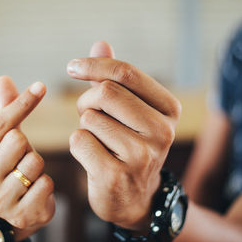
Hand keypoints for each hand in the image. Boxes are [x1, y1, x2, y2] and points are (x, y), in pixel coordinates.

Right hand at [0, 76, 54, 241]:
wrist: (12, 215)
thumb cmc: (6, 170)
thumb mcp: (1, 144)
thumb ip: (4, 113)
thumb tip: (3, 78)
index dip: (21, 103)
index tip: (41, 86)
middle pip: (18, 140)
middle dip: (26, 146)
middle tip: (20, 160)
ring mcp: (0, 202)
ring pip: (35, 162)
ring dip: (37, 166)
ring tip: (26, 177)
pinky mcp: (22, 214)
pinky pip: (47, 183)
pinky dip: (45, 184)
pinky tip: (34, 192)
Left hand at [67, 42, 180, 231]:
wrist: (134, 198)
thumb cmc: (129, 145)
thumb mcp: (130, 111)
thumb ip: (115, 78)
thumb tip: (100, 43)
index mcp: (169, 109)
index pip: (126, 73)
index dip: (94, 65)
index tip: (72, 67)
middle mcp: (162, 132)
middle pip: (106, 92)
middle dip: (87, 101)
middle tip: (89, 114)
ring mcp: (141, 156)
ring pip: (89, 118)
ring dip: (84, 126)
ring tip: (99, 140)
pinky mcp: (115, 176)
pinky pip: (79, 141)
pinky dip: (78, 145)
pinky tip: (93, 158)